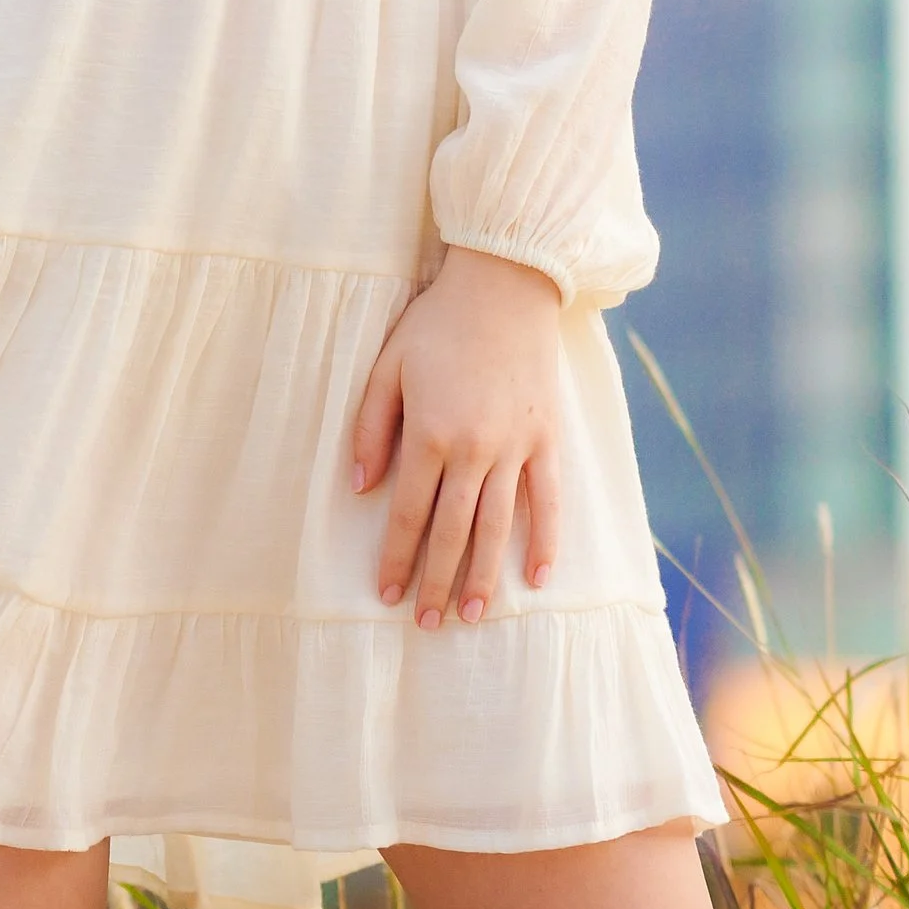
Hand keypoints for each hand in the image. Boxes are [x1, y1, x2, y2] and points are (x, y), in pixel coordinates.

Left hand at [351, 245, 563, 627]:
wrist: (505, 285)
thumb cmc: (437, 323)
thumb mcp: (387, 367)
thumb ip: (371, 429)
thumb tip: (360, 487)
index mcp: (429, 433)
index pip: (409, 514)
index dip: (397, 559)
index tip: (387, 594)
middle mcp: (473, 449)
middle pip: (451, 532)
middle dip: (435, 582)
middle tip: (426, 623)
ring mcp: (515, 447)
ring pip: (496, 526)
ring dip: (481, 576)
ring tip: (469, 615)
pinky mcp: (547, 439)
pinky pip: (548, 500)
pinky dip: (544, 541)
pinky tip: (535, 578)